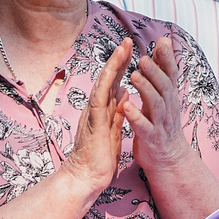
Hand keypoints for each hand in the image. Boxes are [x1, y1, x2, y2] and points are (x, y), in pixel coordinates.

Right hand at [61, 38, 134, 198]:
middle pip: (108, 78)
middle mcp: (96, 108)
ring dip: (113, 65)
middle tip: (128, 40)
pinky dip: (106, 84)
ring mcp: (93, 113)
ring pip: (103, 83)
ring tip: (122, 48)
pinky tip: (112, 72)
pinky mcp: (93, 122)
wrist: (86, 178)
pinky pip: (99, 99)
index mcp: (104, 111)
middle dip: (118, 59)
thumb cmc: (99, 158)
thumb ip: (117, 112)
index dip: (123, 67)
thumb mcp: (114, 130)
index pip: (114, 84)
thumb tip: (125, 95)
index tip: (132, 51)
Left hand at [118, 32, 200, 176]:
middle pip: (164, 87)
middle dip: (155, 72)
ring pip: (156, 104)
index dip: (168, 58)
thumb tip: (164, 40)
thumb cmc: (162, 121)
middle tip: (143, 59)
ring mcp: (160, 123)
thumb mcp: (165, 94)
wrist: (168, 158)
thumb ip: (163, 68)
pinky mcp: (151, 138)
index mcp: (169, 96)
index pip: (171, 74)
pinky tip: (127, 106)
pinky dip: (136, 116)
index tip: (162, 42)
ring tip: (134, 77)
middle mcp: (168, 107)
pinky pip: (144, 126)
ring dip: (145, 90)